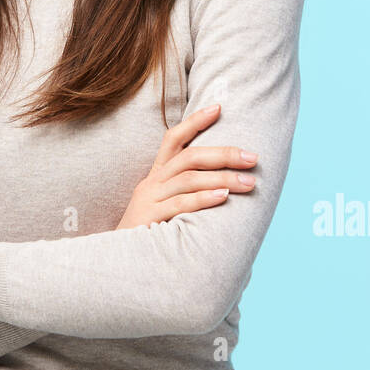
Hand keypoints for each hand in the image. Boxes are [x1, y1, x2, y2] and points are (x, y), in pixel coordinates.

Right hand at [115, 104, 257, 229]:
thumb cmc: (149, 234)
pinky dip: (204, 198)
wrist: (117, 262)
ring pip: (189, 179)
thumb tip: (225, 186)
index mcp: (156, 176)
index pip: (173, 139)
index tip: (219, 107)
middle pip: (189, 157)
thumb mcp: (164, 206)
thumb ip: (186, 194)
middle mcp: (152, 182)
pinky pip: (180, 204)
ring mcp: (150, 199)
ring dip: (223, 178)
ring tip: (249, 181)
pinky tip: (224, 196)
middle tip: (252, 157)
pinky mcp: (150, 218)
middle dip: (224, 153)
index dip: (194, 122)